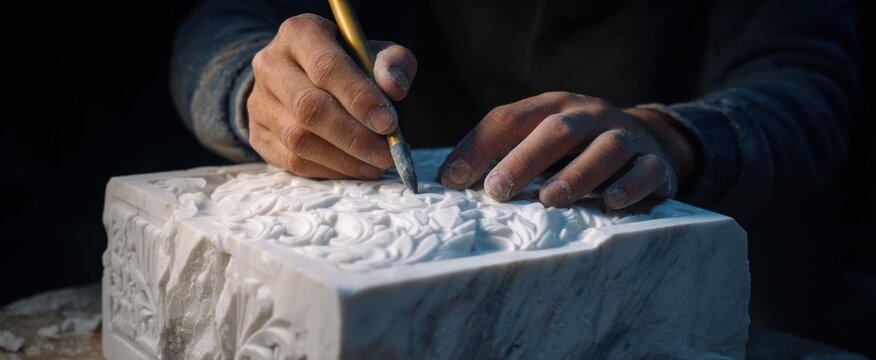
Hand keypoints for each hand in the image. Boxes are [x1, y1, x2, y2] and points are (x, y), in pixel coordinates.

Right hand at [247, 14, 416, 178]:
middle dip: (354, 136)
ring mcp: (259, 101)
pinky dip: (327, 170)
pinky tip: (353, 169)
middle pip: (310, 108)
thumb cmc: (348, 65)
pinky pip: (291, 161)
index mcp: (300, 33)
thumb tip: (394, 88)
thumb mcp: (374, 53)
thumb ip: (392, 63)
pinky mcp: (257, 134)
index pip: (328, 67)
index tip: (389, 124)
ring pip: (299, 139)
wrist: (302, 77)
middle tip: (387, 154)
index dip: (360, 98)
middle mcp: (271, 64)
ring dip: (343, 159)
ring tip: (375, 165)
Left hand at [438, 92, 695, 208]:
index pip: (509, 118)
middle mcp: (589, 116)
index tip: (452, 180)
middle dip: (524, 160)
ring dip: (577, 174)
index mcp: (552, 106)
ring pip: (606, 148)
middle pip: (558, 130)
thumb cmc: (575, 149)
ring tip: (549, 200)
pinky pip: (646, 171)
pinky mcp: (655, 164)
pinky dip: (628, 187)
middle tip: (497, 191)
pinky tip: (609, 204)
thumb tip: (450, 181)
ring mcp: (626, 137)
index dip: (479, 147)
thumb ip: (499, 154)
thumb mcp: (539, 141)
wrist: (648, 142)